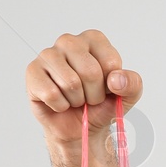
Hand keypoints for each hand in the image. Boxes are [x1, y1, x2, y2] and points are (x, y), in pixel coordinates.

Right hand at [25, 30, 144, 150]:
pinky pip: (51, 94)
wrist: (80, 127)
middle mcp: (69, 41)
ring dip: (77, 101)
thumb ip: (132, 84)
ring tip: (75, 99)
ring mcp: (48, 54)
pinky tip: (59, 102)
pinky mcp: (32, 71)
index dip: (111, 85)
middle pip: (90, 72)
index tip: (106, 88)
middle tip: (89, 97)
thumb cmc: (102, 105)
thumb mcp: (128, 95)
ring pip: (71, 84)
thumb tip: (116, 80)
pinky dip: (60, 106)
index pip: (110, 63)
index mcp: (94, 39)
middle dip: (94, 95)